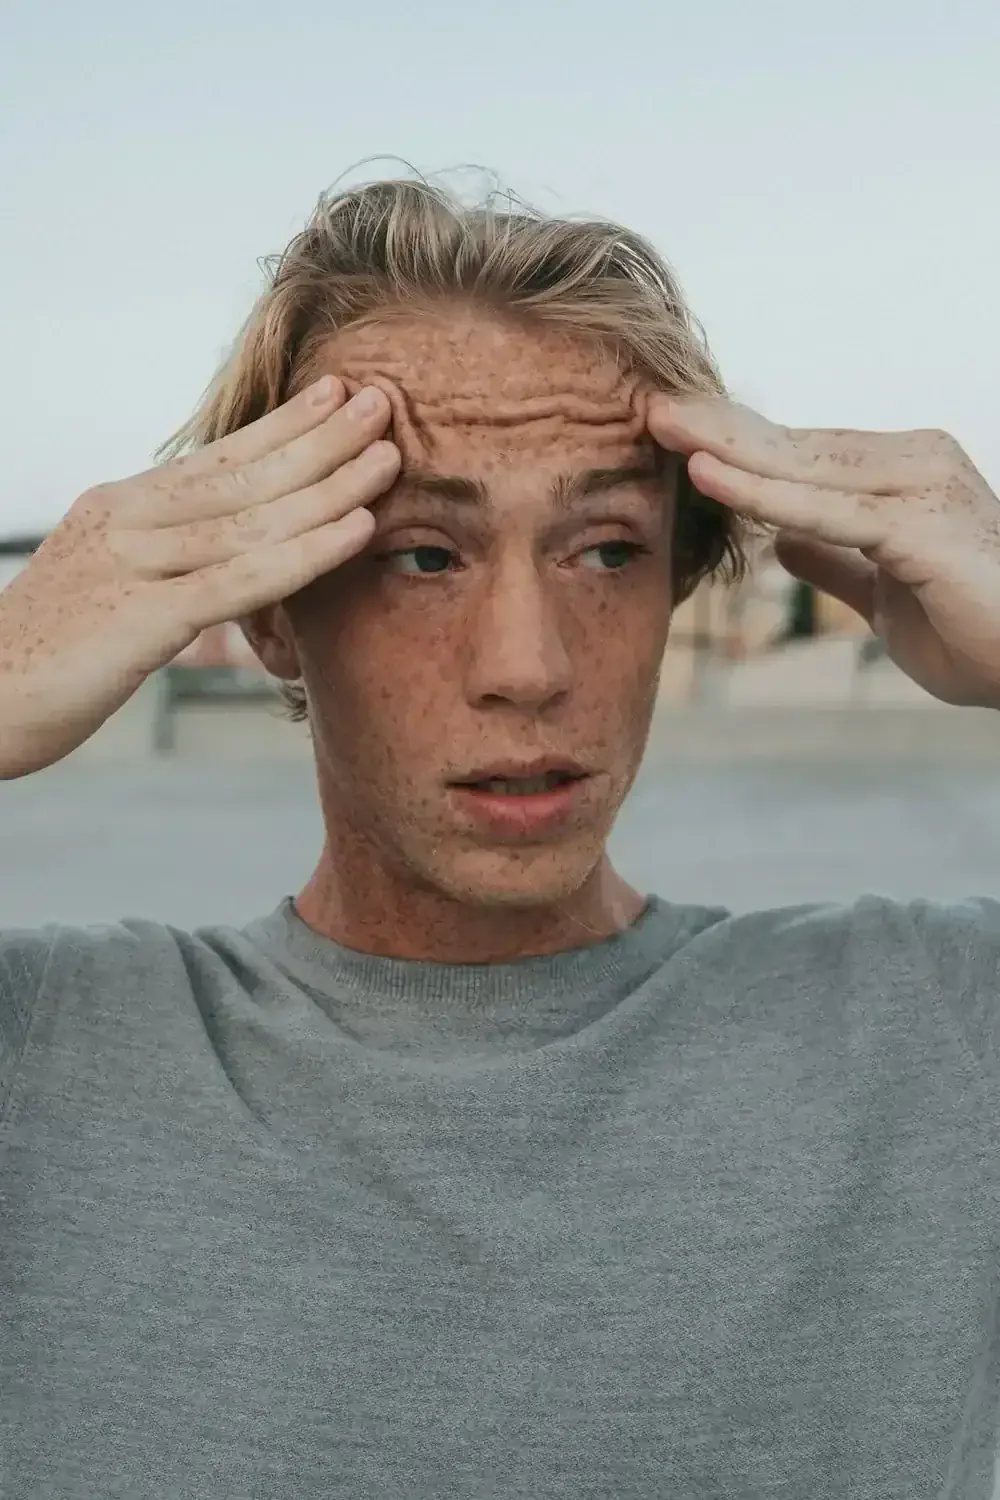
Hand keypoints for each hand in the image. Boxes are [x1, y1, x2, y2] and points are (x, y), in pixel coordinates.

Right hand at [0, 378, 399, 777]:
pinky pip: (241, 580)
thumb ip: (159, 558)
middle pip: (243, 474)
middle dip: (320, 438)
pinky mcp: (141, 620)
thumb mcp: (105, 584)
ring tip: (388, 454)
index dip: (282, 425)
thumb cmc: (46, 653)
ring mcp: (134, 566)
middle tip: (383, 401)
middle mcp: (128, 522)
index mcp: (120, 508)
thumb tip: (215, 550)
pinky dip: (306, 553)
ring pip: (252, 518)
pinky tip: (356, 530)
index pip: (216, 457)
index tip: (336, 393)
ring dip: (330, 485)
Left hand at [648, 394, 999, 708]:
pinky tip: (708, 476)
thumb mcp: (884, 595)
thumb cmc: (976, 629)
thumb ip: (835, 562)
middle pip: (791, 445)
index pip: (797, 455)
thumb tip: (781, 543)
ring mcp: (918, 490)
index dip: (732, 442)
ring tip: (658, 422)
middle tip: (643, 403)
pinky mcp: (920, 527)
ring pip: (800, 467)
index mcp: (897, 478)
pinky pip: (824, 510)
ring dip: (724, 444)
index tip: (668, 429)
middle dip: (715, 425)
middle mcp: (910, 465)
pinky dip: (762, 494)